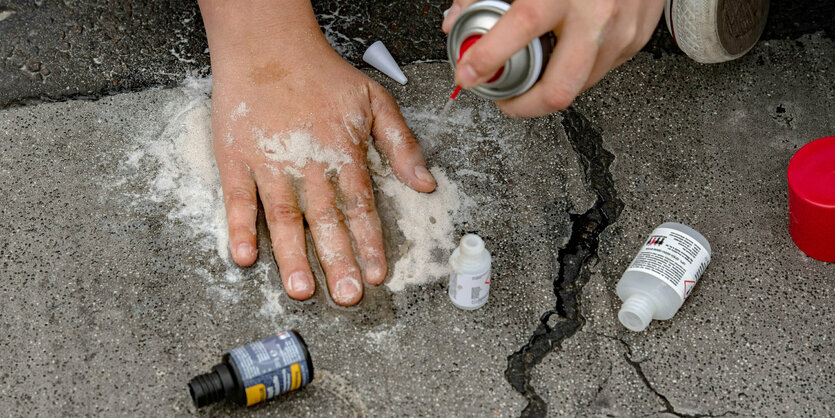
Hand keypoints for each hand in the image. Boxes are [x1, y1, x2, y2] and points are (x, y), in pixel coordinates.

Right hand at [200, 0, 435, 305]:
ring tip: (300, 288)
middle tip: (346, 295)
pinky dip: (238, 228)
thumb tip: (425, 183)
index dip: (370, 242)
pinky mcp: (236, 159)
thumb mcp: (375, 101)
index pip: (360, 206)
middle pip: (325, 219)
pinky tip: (243, 256)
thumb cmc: (321, 72)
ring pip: (282, 217)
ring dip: (291, 255)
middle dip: (338, 260)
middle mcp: (307, 163)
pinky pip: (237, 199)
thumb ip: (401, 145)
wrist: (267, 44)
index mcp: (342, 152)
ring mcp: (269, 163)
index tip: (377, 274)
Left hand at [443, 0, 664, 116]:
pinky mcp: (634, 41)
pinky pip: (596, 72)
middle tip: (503, 97)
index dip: (488, 58)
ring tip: (531, 70)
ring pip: (576, 87)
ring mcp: (621, 32)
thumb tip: (456, 21)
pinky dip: (573, 70)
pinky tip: (563, 51)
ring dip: (548, 87)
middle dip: (523, 106)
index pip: (522, 28)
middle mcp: (597, 14)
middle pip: (558, 89)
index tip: (467, 73)